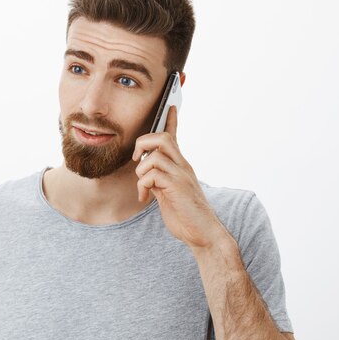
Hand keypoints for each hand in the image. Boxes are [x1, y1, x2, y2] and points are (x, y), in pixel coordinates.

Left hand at [131, 106, 225, 248]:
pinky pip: (151, 175)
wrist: (203, 233)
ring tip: (143, 188)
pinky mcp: (177, 187)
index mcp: (180, 165)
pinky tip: (144, 199)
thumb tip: (145, 173)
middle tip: (136, 160)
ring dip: (141, 171)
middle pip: (162, 138)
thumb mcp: (168, 193)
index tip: (170, 105)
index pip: (174, 137)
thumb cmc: (185, 215)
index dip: (171, 120)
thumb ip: (158, 179)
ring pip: (154, 156)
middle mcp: (183, 166)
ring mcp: (181, 175)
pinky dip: (142, 186)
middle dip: (142, 144)